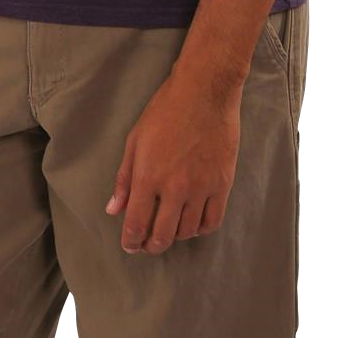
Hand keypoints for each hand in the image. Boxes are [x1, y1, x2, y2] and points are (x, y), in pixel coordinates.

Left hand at [105, 66, 242, 254]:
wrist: (205, 92)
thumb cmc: (166, 111)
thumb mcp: (135, 141)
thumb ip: (124, 179)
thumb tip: (114, 208)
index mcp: (148, 177)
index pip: (136, 225)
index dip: (131, 241)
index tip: (129, 245)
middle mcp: (175, 188)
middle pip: (162, 235)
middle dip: (151, 245)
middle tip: (147, 244)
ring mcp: (202, 187)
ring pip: (188, 231)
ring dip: (175, 236)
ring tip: (169, 228)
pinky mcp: (223, 184)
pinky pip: (213, 220)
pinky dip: (201, 228)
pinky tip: (193, 222)